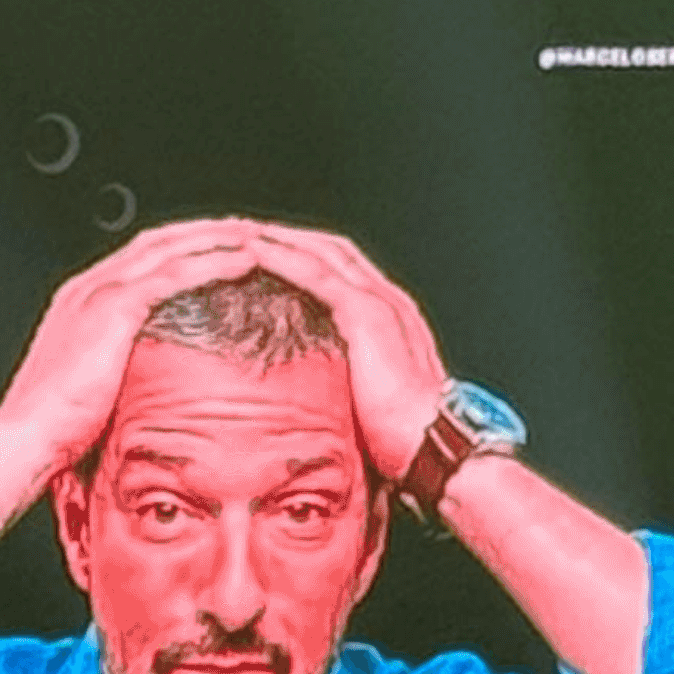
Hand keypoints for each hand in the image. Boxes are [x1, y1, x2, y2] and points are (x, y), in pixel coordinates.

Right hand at [0, 219, 273, 508]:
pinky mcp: (114, 309)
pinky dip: (213, 262)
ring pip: (170, 249)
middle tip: (244, 227)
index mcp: (82, 298)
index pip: (140, 255)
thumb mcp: (92, 378)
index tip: (219, 242)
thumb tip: (151, 370)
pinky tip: (244, 260)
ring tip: (254, 234)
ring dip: (216, 238)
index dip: (181, 244)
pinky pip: (175, 275)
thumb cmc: (59, 420)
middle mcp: (89, 286)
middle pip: (157, 241)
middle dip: (203, 230)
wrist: (30, 434)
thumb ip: (118, 360)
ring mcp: (100, 293)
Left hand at [241, 226, 456, 480]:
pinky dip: (282, 256)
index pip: (345, 270)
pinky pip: (316, 273)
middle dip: (290, 237)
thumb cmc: (403, 435)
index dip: (307, 256)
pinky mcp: (366, 314)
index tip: (269, 253)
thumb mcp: (371, 398)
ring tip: (240, 231)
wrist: (432, 442)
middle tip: (247, 231)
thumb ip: (349, 379)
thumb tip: (315, 392)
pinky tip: (253, 250)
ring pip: (322, 252)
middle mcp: (389, 301)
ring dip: (280, 238)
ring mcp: (380, 303)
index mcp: (392, 319)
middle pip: (333, 250)